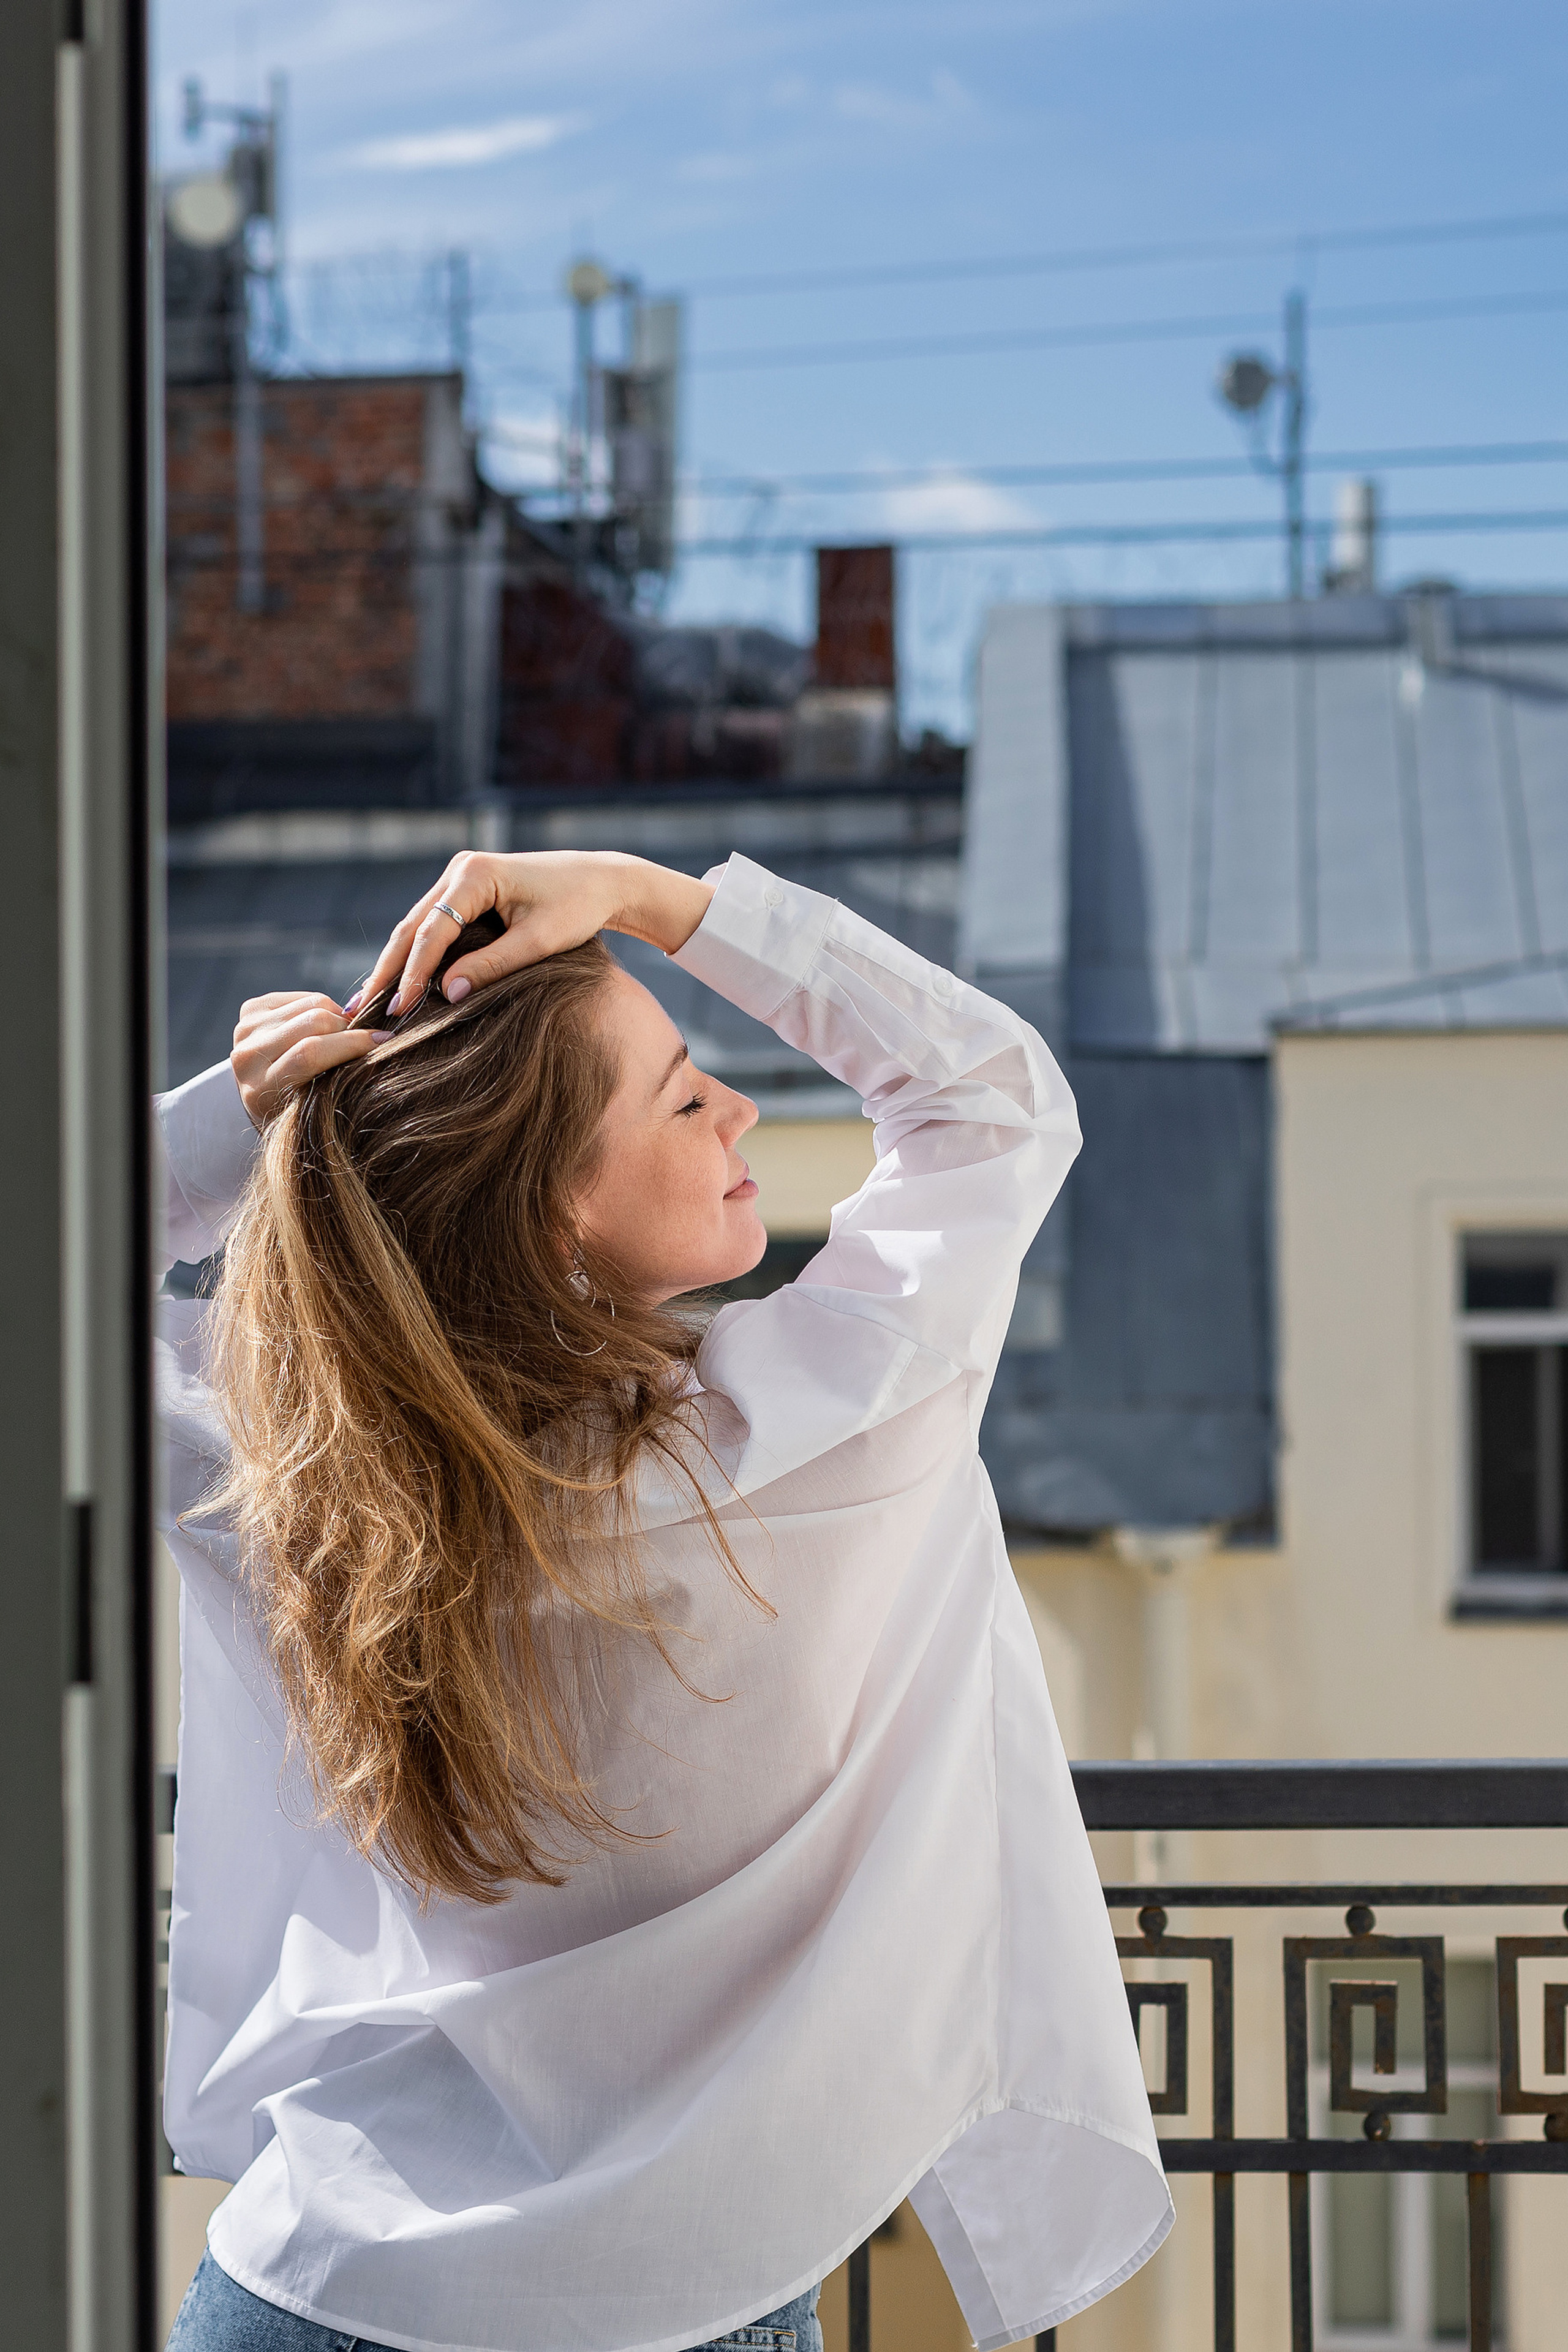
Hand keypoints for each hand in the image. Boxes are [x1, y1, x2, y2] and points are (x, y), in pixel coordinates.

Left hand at [231, 991, 385, 1129]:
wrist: (260, 1097)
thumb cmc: (297, 1110)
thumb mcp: (318, 1109)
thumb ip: (340, 1081)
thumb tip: (379, 1043)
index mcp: (260, 1088)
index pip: (310, 1052)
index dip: (352, 1043)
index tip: (383, 1041)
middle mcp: (246, 1056)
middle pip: (313, 1021)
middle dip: (348, 1027)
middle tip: (367, 1038)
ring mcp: (245, 1029)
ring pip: (311, 1003)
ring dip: (338, 1016)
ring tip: (345, 1034)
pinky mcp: (250, 1009)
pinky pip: (302, 995)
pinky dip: (323, 1006)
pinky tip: (325, 1025)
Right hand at [353, 851, 713, 1016]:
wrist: (601, 881)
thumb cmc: (577, 908)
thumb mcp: (538, 941)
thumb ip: (493, 966)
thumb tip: (446, 994)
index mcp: (475, 875)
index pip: (432, 930)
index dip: (413, 972)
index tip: (398, 1007)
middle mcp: (459, 870)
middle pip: (412, 926)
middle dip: (388, 969)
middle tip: (361, 1010)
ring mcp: (459, 877)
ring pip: (416, 925)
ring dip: (394, 963)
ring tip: (367, 1001)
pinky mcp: (466, 890)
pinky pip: (432, 925)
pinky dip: (414, 953)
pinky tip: (396, 981)